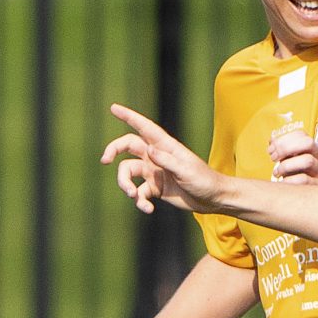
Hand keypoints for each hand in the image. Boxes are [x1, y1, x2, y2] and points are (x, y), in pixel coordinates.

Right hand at [101, 104, 225, 213]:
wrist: (212, 199)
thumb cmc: (204, 180)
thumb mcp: (186, 171)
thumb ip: (168, 161)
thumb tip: (149, 150)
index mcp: (166, 146)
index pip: (144, 127)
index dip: (129, 117)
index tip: (114, 108)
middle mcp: (156, 156)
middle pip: (127, 146)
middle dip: (113, 150)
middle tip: (104, 160)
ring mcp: (154, 172)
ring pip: (128, 172)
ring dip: (125, 184)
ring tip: (133, 195)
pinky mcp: (154, 188)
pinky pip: (139, 193)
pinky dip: (140, 202)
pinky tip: (147, 209)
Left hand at [269, 130, 317, 184]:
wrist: (310, 197)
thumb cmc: (298, 177)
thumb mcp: (290, 161)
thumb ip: (283, 150)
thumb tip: (272, 140)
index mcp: (310, 149)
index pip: (301, 134)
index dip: (284, 139)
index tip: (271, 149)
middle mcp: (317, 158)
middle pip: (308, 143)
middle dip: (286, 148)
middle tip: (273, 158)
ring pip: (307, 160)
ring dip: (286, 165)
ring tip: (277, 173)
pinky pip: (304, 180)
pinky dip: (288, 181)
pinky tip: (282, 183)